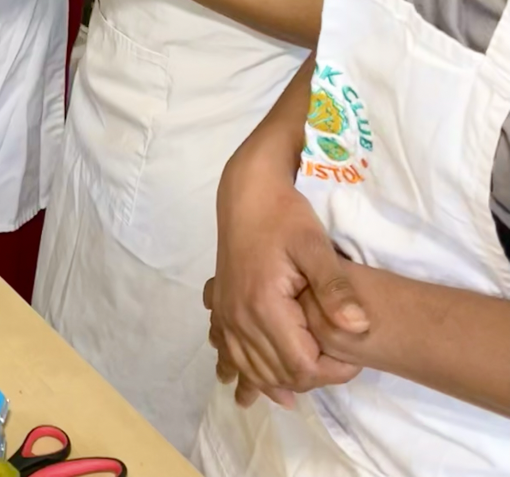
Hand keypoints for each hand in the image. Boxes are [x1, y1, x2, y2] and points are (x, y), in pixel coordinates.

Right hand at [207, 143, 367, 398]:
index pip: (302, 366)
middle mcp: (239, 316)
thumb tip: (359, 328)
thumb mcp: (316, 246)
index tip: (353, 357)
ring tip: (301, 388)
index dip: (333, 373)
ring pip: (251, 369)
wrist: (246, 192)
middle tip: (336, 361)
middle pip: (277, 373)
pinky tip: (245, 384)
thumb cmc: (284, 215)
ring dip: (276, 383)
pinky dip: (241, 371)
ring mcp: (226, 313)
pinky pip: (228, 351)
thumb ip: (336, 288)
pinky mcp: (221, 306)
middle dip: (310, 379)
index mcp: (263, 305)